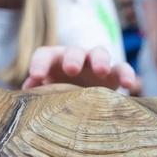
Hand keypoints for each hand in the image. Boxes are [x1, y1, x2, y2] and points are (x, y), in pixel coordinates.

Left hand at [21, 45, 136, 91]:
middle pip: (74, 50)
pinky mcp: (114, 74)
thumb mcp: (47, 95)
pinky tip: (129, 85)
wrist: (83, 105)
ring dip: (100, 60)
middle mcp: (75, 58)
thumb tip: (28, 87)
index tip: (37, 76)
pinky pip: (122, 68)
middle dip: (72, 58)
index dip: (40, 62)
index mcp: (54, 61)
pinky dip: (127, 74)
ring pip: (100, 53)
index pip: (45, 54)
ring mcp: (96, 64)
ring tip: (101, 71)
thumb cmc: (58, 98)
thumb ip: (37, 90)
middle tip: (70, 69)